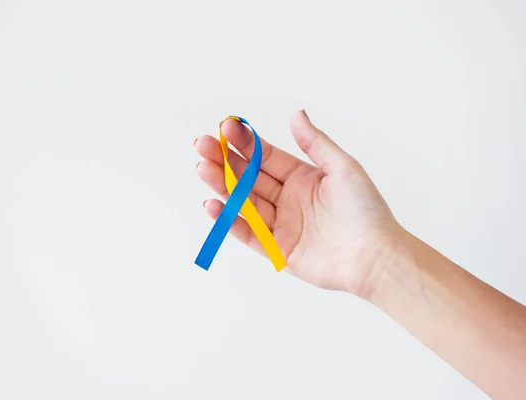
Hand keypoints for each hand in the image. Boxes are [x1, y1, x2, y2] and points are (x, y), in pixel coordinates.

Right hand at [195, 110, 402, 296]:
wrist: (375, 256)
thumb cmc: (366, 210)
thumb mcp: (343, 168)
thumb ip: (315, 143)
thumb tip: (295, 114)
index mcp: (302, 177)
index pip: (266, 157)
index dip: (245, 142)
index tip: (226, 127)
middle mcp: (287, 198)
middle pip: (248, 177)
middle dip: (224, 160)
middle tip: (202, 144)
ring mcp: (280, 224)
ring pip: (244, 201)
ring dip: (222, 185)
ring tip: (202, 168)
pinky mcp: (276, 249)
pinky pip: (248, 233)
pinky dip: (229, 220)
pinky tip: (213, 204)